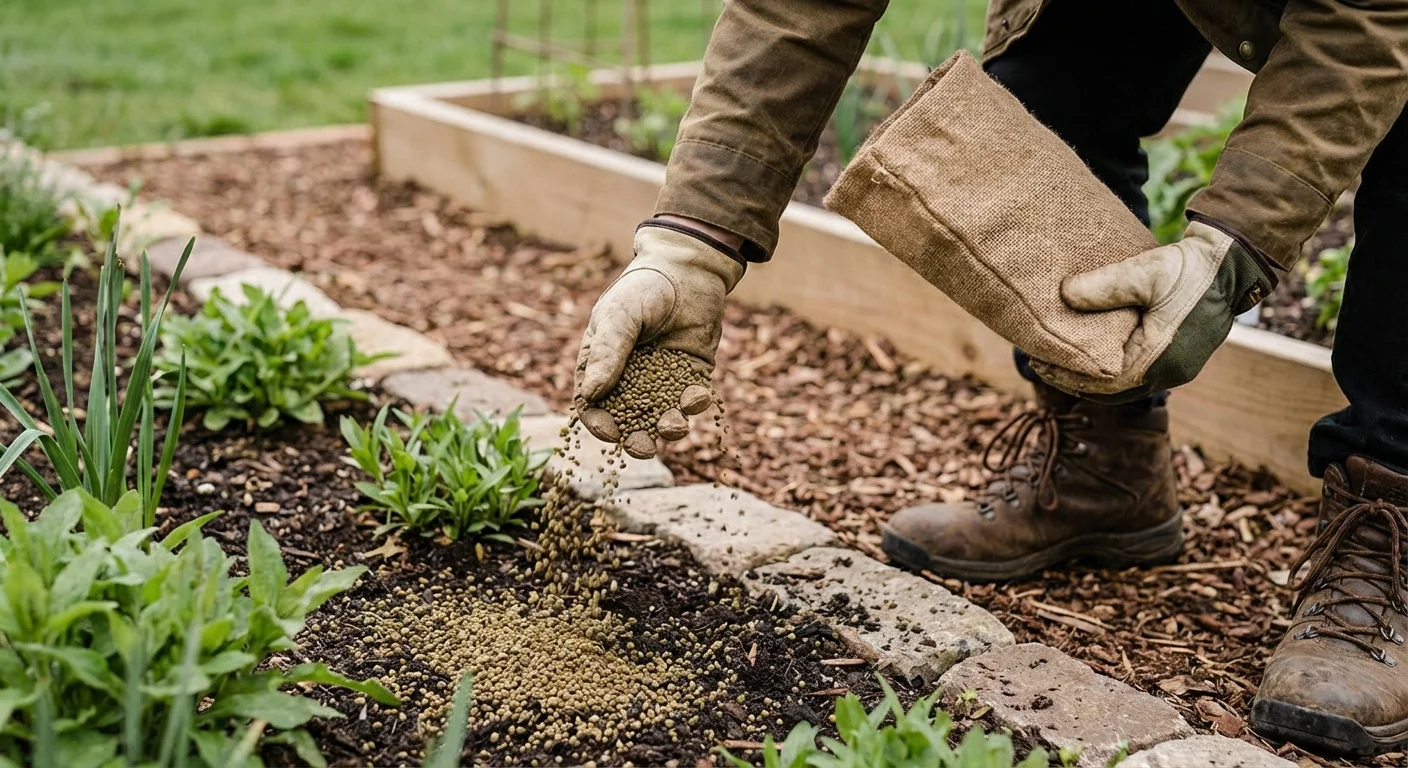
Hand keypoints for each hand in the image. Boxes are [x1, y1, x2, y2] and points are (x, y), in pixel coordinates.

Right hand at [574, 222, 744, 455]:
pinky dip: (695, 403)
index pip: (593, 404)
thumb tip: (593, 394)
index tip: (612, 434)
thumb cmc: (643, 288)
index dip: (599, 423)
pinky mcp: (691, 375)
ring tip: (675, 426)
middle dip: (636, 439)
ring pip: (661, 416)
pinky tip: (699, 397)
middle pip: (627, 420)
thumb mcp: (619, 316)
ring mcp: (661, 379)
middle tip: (646, 448)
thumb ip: (608, 352)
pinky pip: (691, 399)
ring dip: (668, 427)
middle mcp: (629, 378)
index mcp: (601, 364)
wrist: (689, 269)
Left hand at [1031, 220, 1276, 402]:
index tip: (1040, 363)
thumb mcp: (1144, 271)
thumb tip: (1064, 295)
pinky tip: (1093, 357)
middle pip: (1114, 391)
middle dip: (1076, 381)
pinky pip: (1140, 374)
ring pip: (1127, 386)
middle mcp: (1171, 372)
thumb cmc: (1189, 267)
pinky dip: (1113, 371)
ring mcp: (1178, 368)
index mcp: (1161, 358)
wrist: (1231, 263)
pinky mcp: (1180, 357)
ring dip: (1095, 379)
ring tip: (1062, 364)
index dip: (1069, 377)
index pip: (1105, 383)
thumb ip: (1104, 285)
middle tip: (1042, 366)